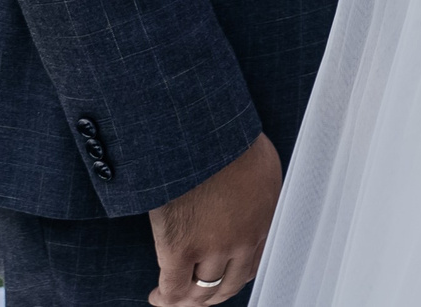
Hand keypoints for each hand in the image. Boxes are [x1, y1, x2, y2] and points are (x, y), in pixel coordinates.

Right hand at [148, 132, 279, 306]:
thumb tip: (249, 196)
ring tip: (172, 298)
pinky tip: (157, 296)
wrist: (203, 130)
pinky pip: (174, 287)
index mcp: (263, 216)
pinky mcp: (181, 247)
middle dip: (212, 295)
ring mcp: (214, 246)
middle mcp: (245, 238)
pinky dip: (165, 297)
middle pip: (230, 284)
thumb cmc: (227, 136)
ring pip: (203, 291)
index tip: (221, 276)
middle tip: (196, 295)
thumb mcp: (259, 164)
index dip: (233, 275)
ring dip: (188, 299)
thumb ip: (255, 189)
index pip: (252, 263)